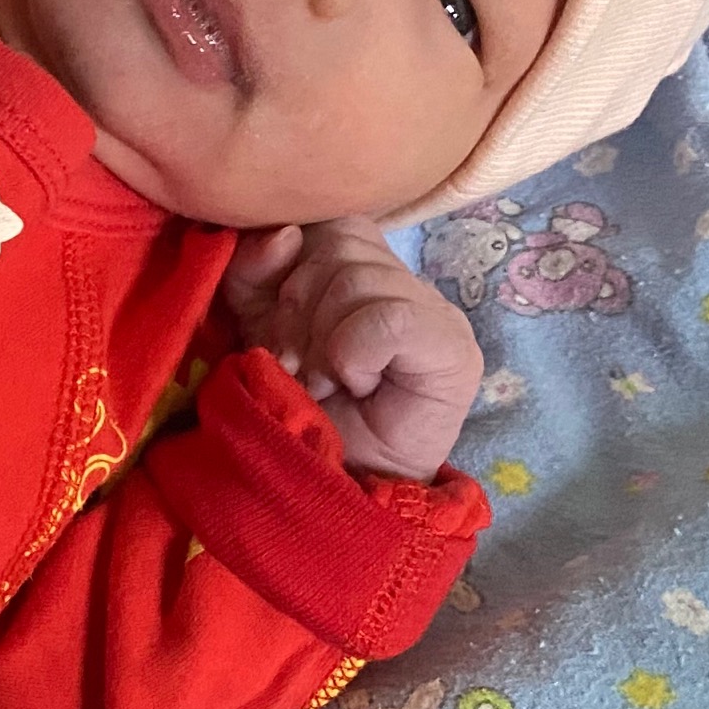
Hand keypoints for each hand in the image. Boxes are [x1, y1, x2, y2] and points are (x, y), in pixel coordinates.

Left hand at [220, 219, 482, 482]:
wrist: (332, 481)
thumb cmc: (299, 406)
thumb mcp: (257, 325)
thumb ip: (255, 270)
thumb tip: (286, 233)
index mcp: (365, 270)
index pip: (328, 226)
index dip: (289, 272)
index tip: (279, 335)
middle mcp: (407, 282)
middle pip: (341, 245)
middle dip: (300, 310)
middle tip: (303, 366)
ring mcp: (437, 312)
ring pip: (359, 278)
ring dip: (323, 340)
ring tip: (326, 382)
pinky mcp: (453, 349)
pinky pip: (388, 318)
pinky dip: (353, 353)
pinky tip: (356, 384)